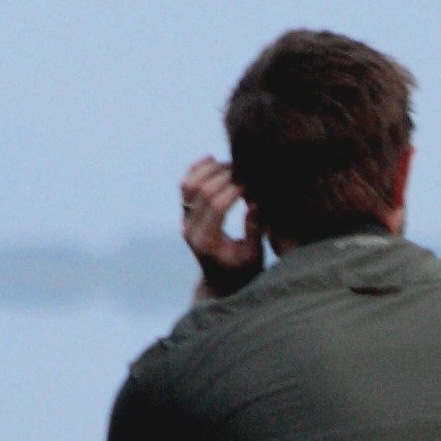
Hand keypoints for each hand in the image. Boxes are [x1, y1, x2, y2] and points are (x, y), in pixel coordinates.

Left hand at [179, 156, 263, 296]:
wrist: (220, 282)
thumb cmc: (242, 270)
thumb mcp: (253, 255)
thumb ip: (254, 230)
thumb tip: (255, 203)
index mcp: (207, 241)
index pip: (216, 206)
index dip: (234, 190)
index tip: (251, 183)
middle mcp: (190, 230)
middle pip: (202, 192)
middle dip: (225, 176)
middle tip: (245, 170)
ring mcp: (185, 221)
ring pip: (189, 186)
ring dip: (210, 170)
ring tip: (231, 164)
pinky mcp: (185, 215)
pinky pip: (185, 187)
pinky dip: (195, 170)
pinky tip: (210, 158)